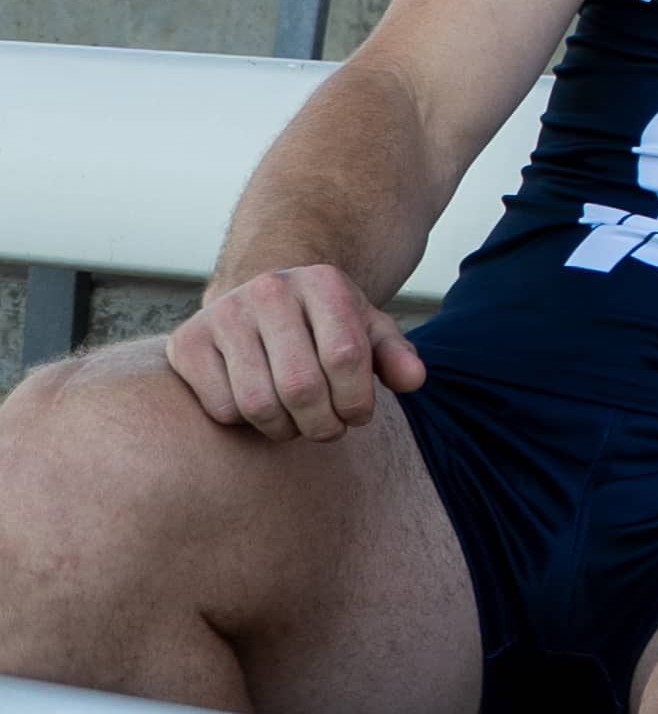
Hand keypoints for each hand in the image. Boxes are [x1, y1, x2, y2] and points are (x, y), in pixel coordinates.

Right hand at [167, 263, 422, 441]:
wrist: (260, 303)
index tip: (358, 415)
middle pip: (301, 386)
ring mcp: (224, 314)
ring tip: (298, 425)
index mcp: (322, 283)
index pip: (346, 356)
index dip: (357, 400)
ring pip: (258, 403)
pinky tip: (262, 409)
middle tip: (329, 430)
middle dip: (323, 423)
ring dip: (285, 429)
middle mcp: (270, 290)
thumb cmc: (323, 326)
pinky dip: (246, 423)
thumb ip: (394, 355)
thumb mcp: (366, 331)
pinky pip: (222, 407)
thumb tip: (415, 380)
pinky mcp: (187, 342)